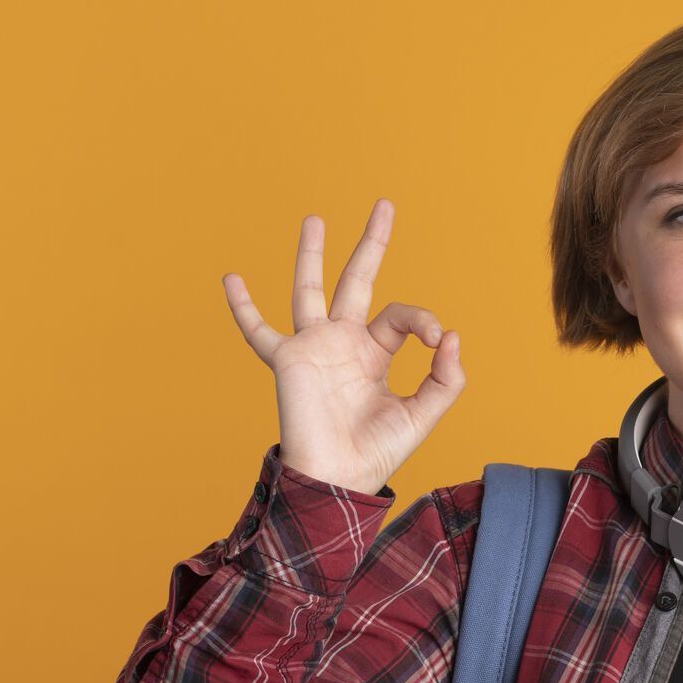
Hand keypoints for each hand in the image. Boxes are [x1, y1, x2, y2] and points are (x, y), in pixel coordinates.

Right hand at [222, 200, 466, 492]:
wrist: (339, 478)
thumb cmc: (377, 452)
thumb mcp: (424, 414)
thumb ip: (445, 378)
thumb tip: (452, 336)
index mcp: (376, 355)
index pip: (401, 316)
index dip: (424, 320)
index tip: (438, 341)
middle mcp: (344, 344)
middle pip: (357, 281)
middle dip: (371, 244)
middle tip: (385, 205)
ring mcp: (314, 347)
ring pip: (310, 289)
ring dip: (312, 254)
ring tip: (315, 219)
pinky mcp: (289, 359)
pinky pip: (259, 331)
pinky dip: (243, 308)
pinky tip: (231, 279)